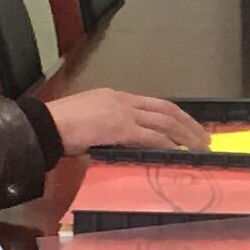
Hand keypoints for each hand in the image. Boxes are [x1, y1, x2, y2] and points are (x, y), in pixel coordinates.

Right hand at [47, 88, 208, 155]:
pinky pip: (152, 136)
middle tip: (204, 138)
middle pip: (166, 110)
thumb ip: (107, 133)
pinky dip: (168, 143)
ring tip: (200, 147)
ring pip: (165, 121)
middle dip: (188, 124)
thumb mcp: (88, 125)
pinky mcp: (121, 127)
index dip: (173, 116)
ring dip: (186, 135)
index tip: (187, 127)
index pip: (152, 105)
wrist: (44, 126)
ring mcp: (123, 112)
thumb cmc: (59, 129)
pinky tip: (180, 152)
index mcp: (115, 98)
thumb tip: (118, 148)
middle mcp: (123, 101)